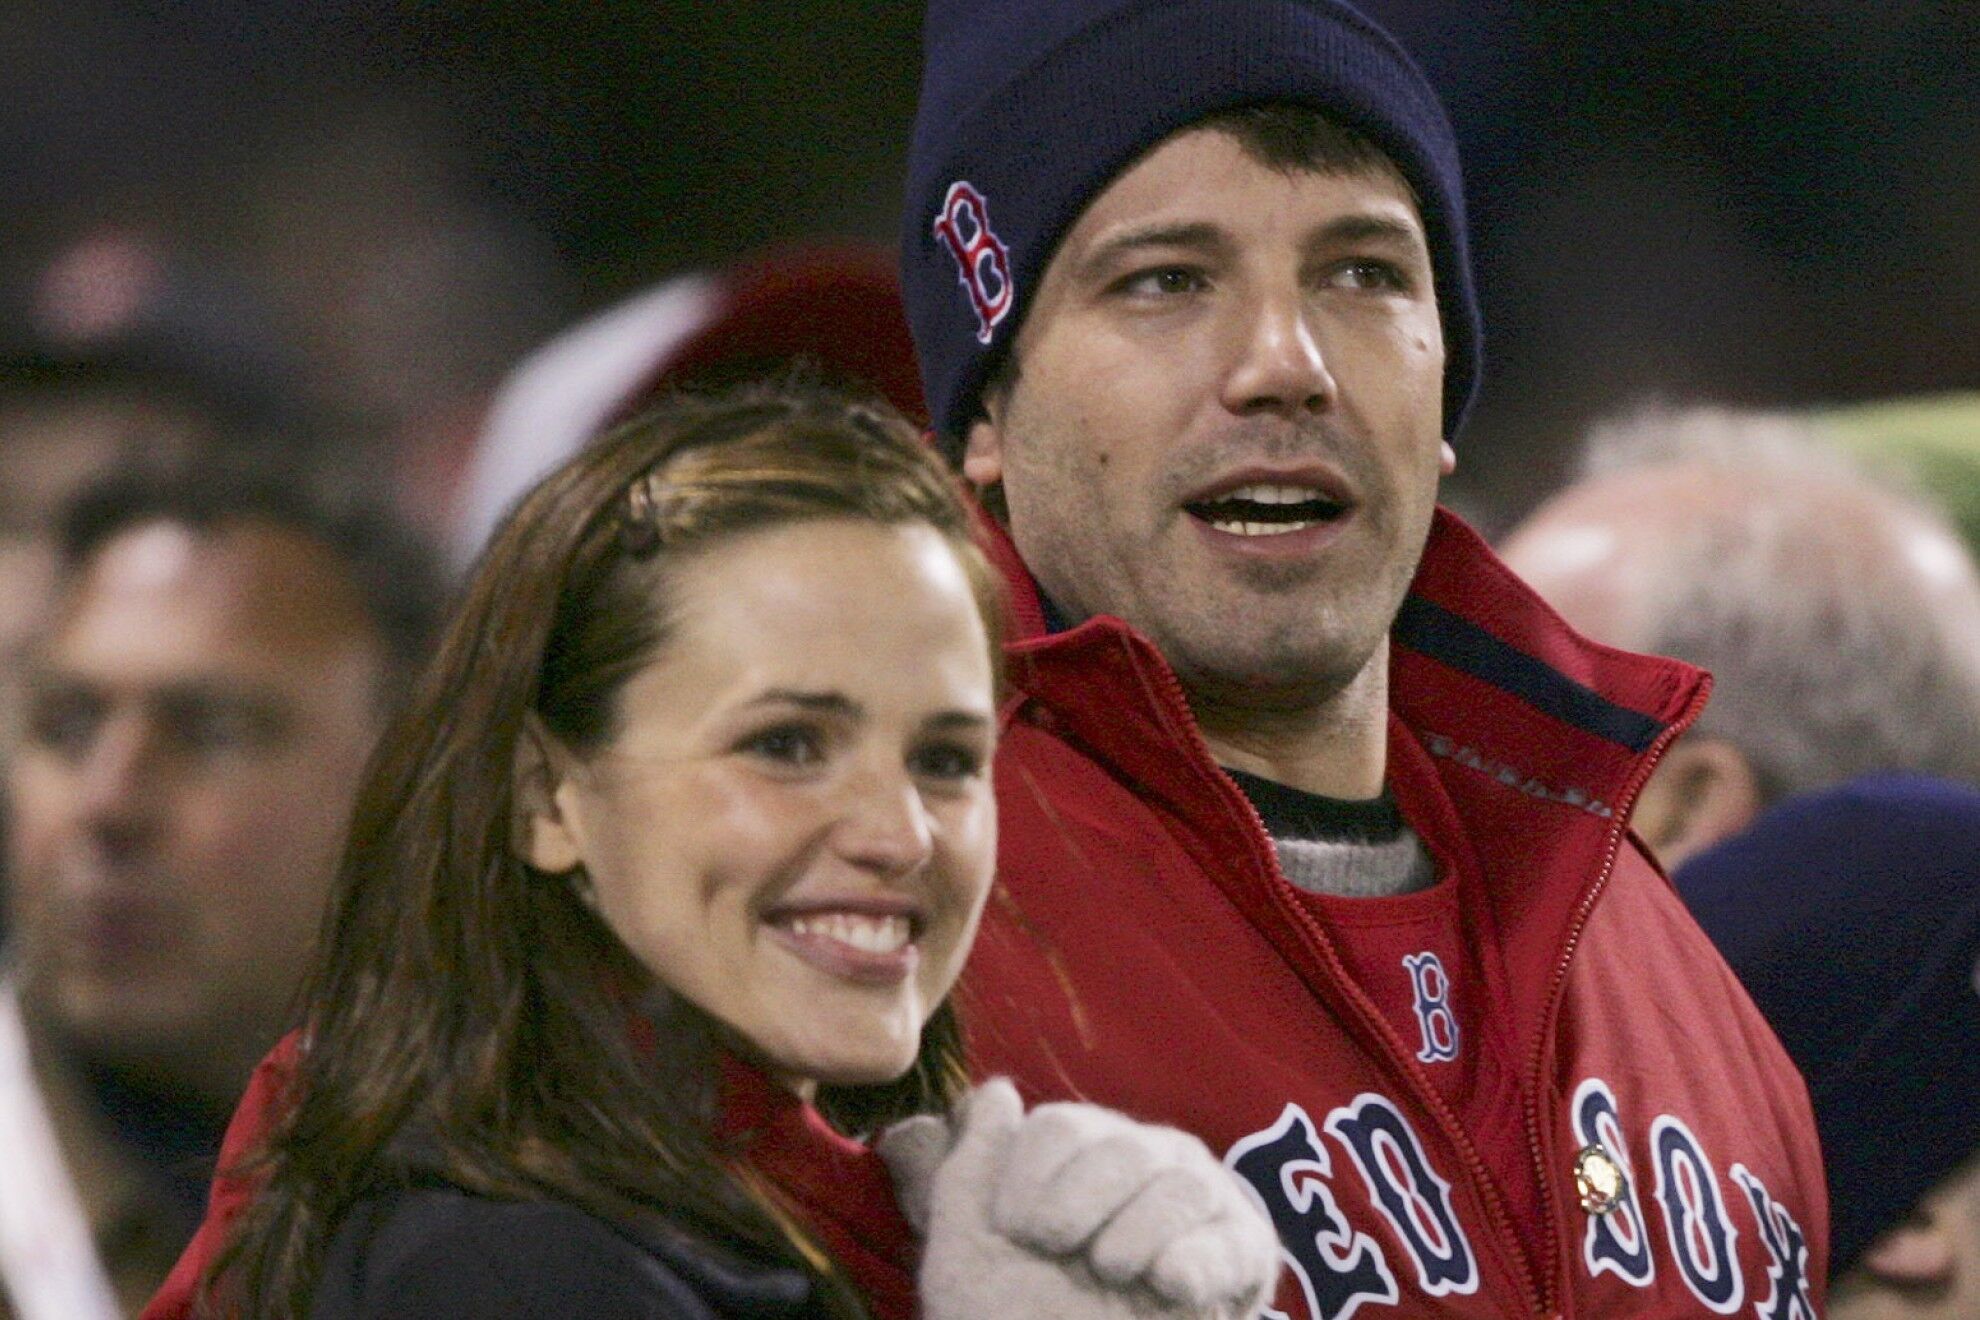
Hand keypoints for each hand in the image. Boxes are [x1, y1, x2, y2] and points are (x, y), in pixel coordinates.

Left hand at [878, 1079, 1279, 1318]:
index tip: (1014, 1231)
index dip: (1028, 1180)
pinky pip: (1230, 1239)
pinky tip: (1167, 1283)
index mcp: (1084, 1149)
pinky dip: (1195, 1262)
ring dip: (1130, 1238)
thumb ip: (969, 1164)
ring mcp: (1203, 1199)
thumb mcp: (971, 1243)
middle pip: (1121, 1149)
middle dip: (1075, 1207)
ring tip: (1110, 1272)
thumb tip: (993, 1091)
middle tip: (1060, 1253)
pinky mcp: (1245, 1250)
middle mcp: (1148, 1158)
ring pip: (1180, 1183)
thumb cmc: (1012, 1314)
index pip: (1061, 1128)